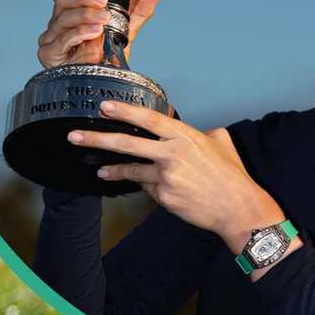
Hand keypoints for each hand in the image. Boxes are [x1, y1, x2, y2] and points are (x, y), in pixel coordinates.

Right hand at [37, 0, 163, 68]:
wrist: (106, 84)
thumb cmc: (108, 55)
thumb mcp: (126, 29)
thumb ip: (139, 10)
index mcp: (71, 10)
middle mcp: (57, 21)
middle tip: (103, 0)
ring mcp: (51, 37)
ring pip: (62, 17)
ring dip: (85, 16)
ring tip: (104, 20)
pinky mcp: (49, 54)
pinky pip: (62, 39)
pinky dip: (80, 34)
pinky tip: (94, 32)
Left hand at [67, 101, 285, 252]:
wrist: (239, 208)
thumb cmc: (231, 175)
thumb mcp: (220, 143)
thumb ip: (202, 133)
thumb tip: (194, 128)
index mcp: (185, 136)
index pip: (148, 119)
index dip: (124, 111)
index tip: (104, 106)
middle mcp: (172, 154)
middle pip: (127, 143)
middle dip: (97, 139)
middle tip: (75, 136)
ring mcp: (166, 177)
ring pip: (133, 170)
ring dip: (113, 170)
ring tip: (99, 170)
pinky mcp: (164, 197)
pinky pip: (149, 188)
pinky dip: (149, 187)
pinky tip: (157, 189)